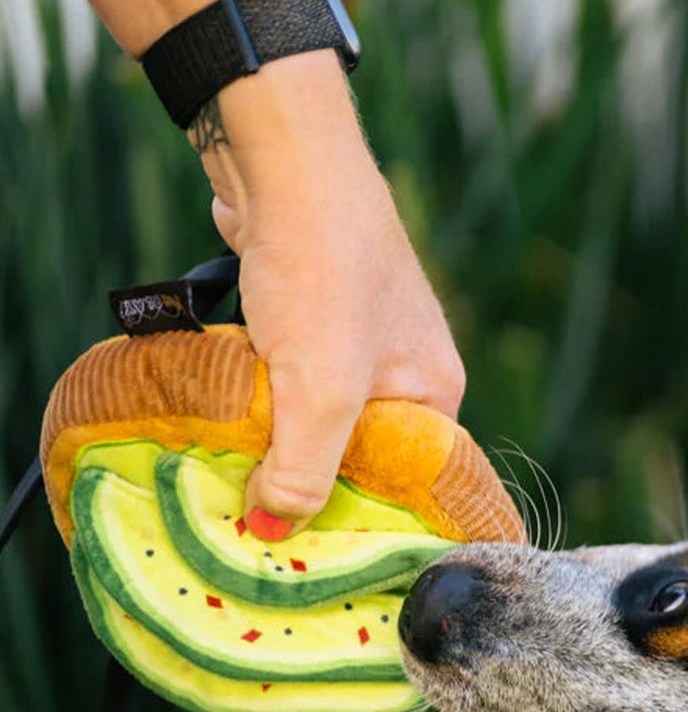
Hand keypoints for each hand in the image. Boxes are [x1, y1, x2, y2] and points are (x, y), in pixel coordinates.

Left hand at [190, 52, 463, 535]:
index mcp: (436, 395)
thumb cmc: (323, 269)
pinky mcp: (311, 316)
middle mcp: (406, 372)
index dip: (367, 521)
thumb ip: (302, 469)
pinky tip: (227, 415)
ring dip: (277, 439)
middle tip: (265, 522)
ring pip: (317, 417)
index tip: (321, 554)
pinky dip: (259, 399)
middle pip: (359, 454)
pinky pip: (288, 381)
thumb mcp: (319, 390)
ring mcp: (358, 341)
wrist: (281, 157)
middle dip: (311, 482)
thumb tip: (272, 531)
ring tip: (239, 474)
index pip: (412, 483)